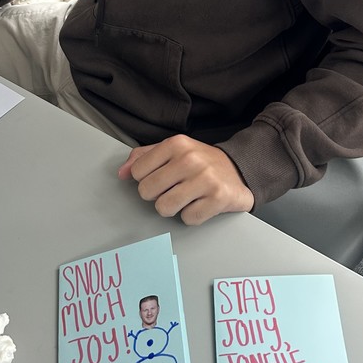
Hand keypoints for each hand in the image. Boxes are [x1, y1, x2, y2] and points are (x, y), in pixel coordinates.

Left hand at [117, 135, 254, 224]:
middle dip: (157, 195)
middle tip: (173, 189)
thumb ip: (144, 157)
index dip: (145, 179)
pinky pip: (187, 219)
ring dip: (173, 208)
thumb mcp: (174, 150)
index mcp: (176, 144)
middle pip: (147, 192)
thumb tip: (122, 173)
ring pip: (164, 208)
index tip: (159, 177)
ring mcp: (205, 179)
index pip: (138, 171)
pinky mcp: (217, 199)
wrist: (240, 169)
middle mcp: (190, 159)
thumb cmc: (202, 162)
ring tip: (186, 197)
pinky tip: (200, 203)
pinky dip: (192, 216)